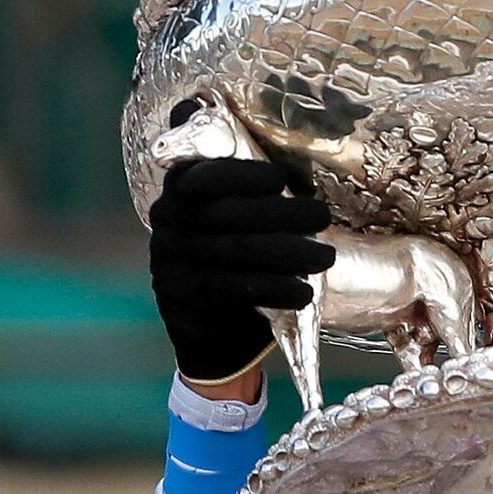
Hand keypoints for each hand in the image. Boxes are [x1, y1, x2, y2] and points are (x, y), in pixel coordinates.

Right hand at [147, 157, 335, 385]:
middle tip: (322, 216)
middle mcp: (168, 217)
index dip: (243, 174)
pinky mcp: (184, 296)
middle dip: (281, 213)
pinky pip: (232, 288)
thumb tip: (286, 165)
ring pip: (234, 250)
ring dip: (288, 251)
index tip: (281, 179)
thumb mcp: (234, 216)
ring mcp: (171, 258)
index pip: (207, 174)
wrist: (212, 328)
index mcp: (180, 185)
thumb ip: (248, 186)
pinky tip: (304, 291)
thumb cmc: (234, 257)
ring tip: (325, 256)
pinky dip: (273, 288)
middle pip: (227, 212)